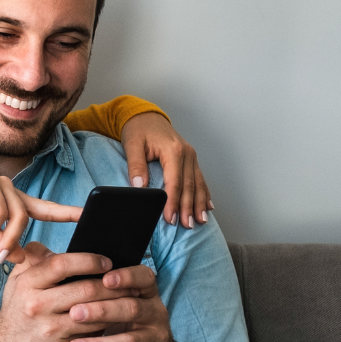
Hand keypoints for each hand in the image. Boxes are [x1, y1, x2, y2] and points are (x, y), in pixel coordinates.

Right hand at [0, 170, 80, 260]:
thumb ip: (4, 244)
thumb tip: (20, 258)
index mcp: (15, 201)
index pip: (45, 207)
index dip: (66, 212)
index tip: (86, 214)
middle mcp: (7, 188)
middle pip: (22, 215)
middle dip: (12, 239)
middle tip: (0, 257)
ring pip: (3, 211)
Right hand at [0, 242, 131, 341]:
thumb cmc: (17, 315)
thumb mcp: (17, 283)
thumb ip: (33, 260)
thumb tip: (54, 247)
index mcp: (27, 284)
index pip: (62, 264)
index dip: (89, 260)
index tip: (107, 262)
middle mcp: (36, 307)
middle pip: (85, 290)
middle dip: (112, 285)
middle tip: (128, 282)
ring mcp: (50, 331)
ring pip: (95, 314)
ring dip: (116, 306)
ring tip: (129, 299)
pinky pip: (94, 336)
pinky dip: (108, 327)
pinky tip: (116, 321)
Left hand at [66, 262, 176, 341]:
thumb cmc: (124, 320)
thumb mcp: (119, 300)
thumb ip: (98, 286)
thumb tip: (60, 267)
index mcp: (148, 293)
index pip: (145, 277)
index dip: (127, 276)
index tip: (104, 278)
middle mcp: (157, 313)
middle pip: (133, 308)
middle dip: (103, 310)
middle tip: (74, 312)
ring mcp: (157, 340)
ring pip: (130, 341)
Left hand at [119, 112, 211, 227]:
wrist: (145, 116)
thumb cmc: (138, 129)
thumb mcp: (132, 145)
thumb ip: (136, 166)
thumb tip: (139, 186)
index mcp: (173, 151)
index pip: (174, 182)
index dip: (173, 202)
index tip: (170, 218)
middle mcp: (187, 153)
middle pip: (189, 186)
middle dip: (188, 208)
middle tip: (186, 225)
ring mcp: (191, 156)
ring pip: (198, 184)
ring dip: (199, 204)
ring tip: (200, 221)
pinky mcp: (191, 159)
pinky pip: (200, 178)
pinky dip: (204, 193)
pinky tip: (208, 206)